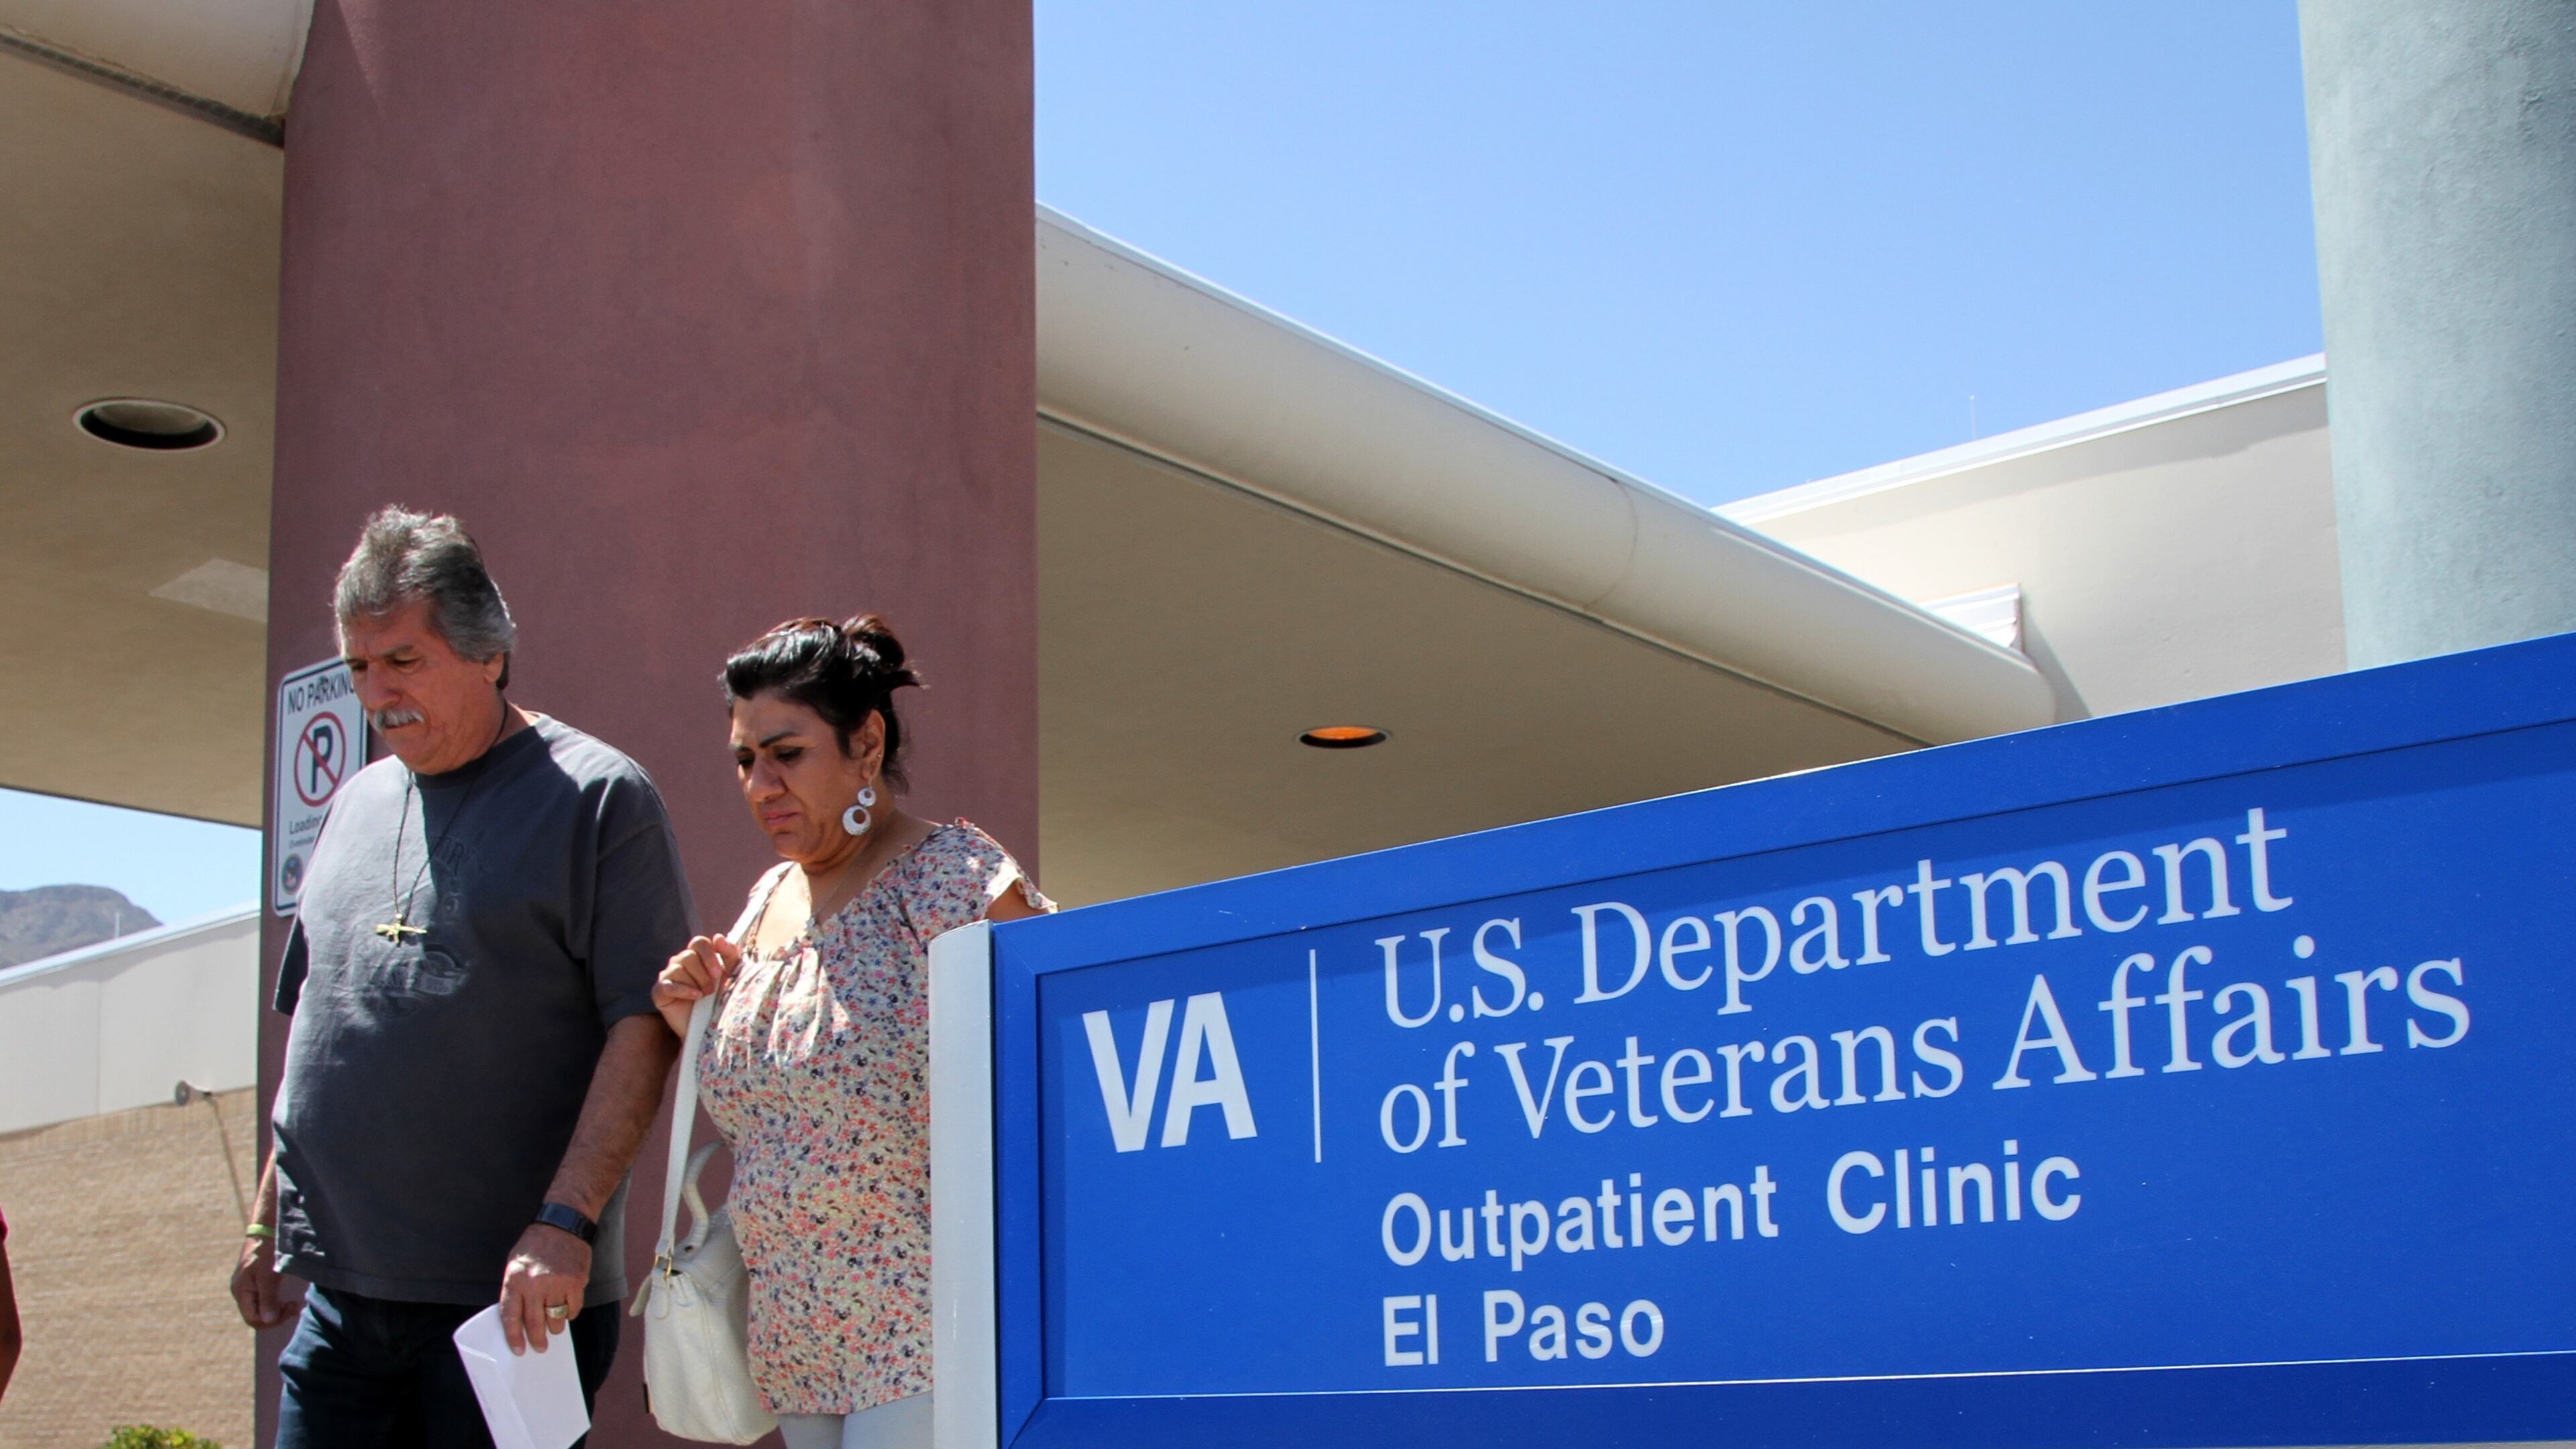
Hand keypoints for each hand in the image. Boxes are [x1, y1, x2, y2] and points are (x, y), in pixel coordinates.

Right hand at [230, 1234, 303, 1328]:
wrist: (267, 1229)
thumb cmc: (266, 1251)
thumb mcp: (268, 1275)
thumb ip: (268, 1299)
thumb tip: (268, 1320)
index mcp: (241, 1292)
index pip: (252, 1319)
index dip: (271, 1321)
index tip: (289, 1309)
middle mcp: (241, 1292)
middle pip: (256, 1316)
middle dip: (276, 1316)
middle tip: (295, 1307)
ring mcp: (248, 1286)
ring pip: (261, 1309)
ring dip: (277, 1310)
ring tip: (293, 1304)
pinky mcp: (256, 1281)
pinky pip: (264, 1300)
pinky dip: (276, 1303)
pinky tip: (287, 1300)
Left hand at [498, 1223, 590, 1353]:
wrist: (563, 1223)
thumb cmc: (536, 1245)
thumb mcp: (515, 1264)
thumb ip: (515, 1290)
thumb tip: (517, 1319)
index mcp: (515, 1280)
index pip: (511, 1317)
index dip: (513, 1337)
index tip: (518, 1350)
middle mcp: (534, 1284)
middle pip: (535, 1323)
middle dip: (537, 1340)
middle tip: (540, 1347)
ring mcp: (556, 1284)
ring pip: (556, 1319)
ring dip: (555, 1326)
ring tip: (554, 1326)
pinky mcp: (576, 1282)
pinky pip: (573, 1309)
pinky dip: (570, 1313)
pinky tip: (567, 1308)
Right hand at [652, 934, 742, 1035]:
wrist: (711, 1026)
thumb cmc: (722, 997)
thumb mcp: (732, 974)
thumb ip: (730, 954)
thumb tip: (718, 937)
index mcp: (697, 955)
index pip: (699, 942)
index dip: (709, 955)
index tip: (719, 973)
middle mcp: (680, 962)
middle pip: (688, 956)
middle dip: (703, 974)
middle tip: (712, 990)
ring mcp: (668, 976)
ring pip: (677, 969)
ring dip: (695, 983)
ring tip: (704, 996)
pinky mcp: (659, 992)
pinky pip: (667, 985)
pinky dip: (683, 990)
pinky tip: (695, 996)